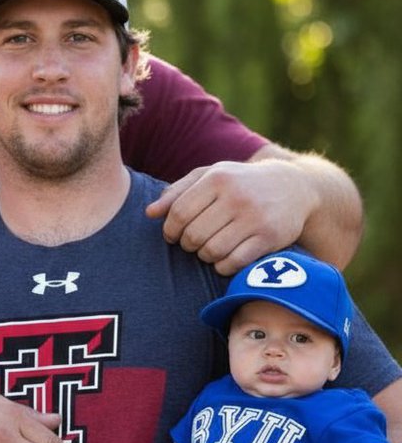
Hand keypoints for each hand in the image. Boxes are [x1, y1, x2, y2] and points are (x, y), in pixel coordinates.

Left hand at [145, 159, 314, 275]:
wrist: (294, 186)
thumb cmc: (241, 182)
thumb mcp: (210, 176)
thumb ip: (177, 192)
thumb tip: (149, 214)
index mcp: (217, 178)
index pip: (179, 213)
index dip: (170, 230)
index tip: (173, 235)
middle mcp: (236, 196)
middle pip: (193, 235)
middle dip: (188, 244)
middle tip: (193, 242)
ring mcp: (254, 218)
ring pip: (212, 252)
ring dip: (205, 256)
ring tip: (208, 248)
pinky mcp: (269, 238)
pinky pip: (233, 263)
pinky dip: (223, 266)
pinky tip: (224, 258)